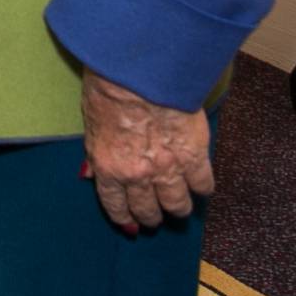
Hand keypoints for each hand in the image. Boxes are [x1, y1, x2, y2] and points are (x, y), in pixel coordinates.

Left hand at [80, 70, 213, 231]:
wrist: (138, 71)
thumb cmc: (107, 86)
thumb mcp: (92, 122)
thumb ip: (100, 150)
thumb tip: (101, 168)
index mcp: (108, 167)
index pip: (116, 205)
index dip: (126, 217)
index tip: (132, 224)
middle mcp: (138, 176)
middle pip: (149, 210)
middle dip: (151, 215)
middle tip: (157, 215)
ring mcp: (169, 168)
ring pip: (178, 204)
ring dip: (179, 207)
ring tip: (181, 207)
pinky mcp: (195, 155)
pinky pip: (203, 183)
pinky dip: (202, 187)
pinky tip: (201, 185)